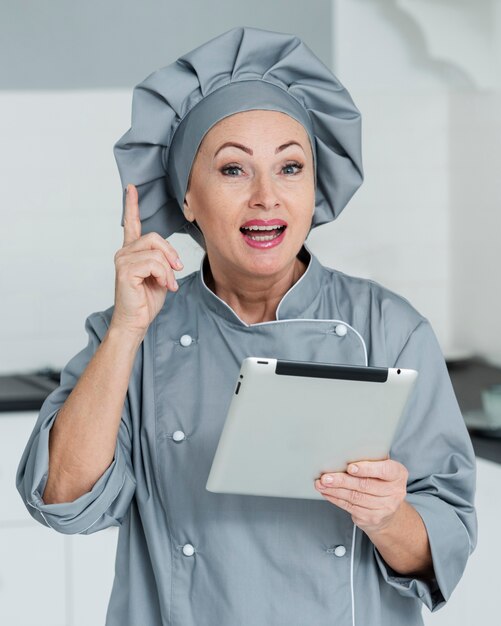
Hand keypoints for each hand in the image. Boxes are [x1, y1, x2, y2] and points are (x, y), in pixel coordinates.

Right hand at [110, 184, 182, 336]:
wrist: (135, 322)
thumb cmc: (146, 301)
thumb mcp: (161, 276)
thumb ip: (163, 261)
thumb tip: (172, 258)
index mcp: (132, 252)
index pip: (131, 224)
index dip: (131, 205)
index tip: (131, 188)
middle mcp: (124, 252)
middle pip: (155, 237)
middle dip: (171, 254)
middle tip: (176, 271)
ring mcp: (123, 260)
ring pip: (156, 252)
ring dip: (168, 270)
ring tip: (167, 284)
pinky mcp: (125, 269)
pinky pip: (154, 263)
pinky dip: (164, 275)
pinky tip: (163, 286)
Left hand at [314, 459, 408, 534]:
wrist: (388, 511)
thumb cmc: (381, 481)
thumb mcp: (382, 467)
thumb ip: (371, 460)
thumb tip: (345, 450)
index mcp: (398, 474)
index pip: (384, 470)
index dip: (366, 469)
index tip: (350, 467)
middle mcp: (394, 492)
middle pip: (365, 485)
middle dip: (342, 480)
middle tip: (326, 477)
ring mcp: (384, 507)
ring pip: (355, 497)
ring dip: (334, 490)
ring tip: (321, 484)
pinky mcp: (371, 518)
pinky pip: (350, 506)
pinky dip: (335, 499)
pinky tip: (327, 493)